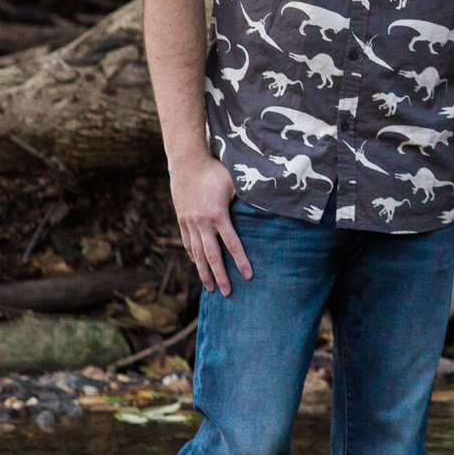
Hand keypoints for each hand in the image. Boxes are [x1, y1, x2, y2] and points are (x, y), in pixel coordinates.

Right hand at [169, 151, 251, 297]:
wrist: (186, 161)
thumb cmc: (216, 169)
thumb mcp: (236, 181)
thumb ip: (250, 196)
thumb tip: (272, 203)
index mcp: (218, 214)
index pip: (232, 244)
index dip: (241, 261)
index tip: (249, 276)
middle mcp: (202, 222)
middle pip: (212, 256)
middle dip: (220, 276)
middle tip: (228, 293)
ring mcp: (189, 222)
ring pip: (197, 253)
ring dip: (204, 272)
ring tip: (210, 288)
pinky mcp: (181, 219)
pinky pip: (188, 243)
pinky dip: (193, 257)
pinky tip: (198, 266)